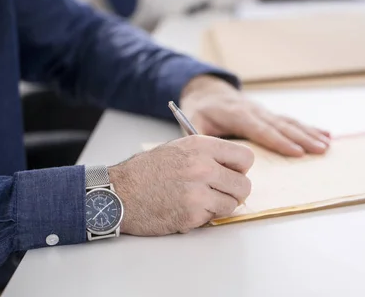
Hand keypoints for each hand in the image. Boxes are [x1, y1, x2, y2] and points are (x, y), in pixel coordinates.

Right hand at [109, 135, 252, 234]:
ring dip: (219, 206)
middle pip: (244, 185)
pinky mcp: (192, 213)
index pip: (245, 157)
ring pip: (232, 204)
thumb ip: (208, 155)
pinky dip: (203, 217)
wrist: (118, 192)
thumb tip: (234, 168)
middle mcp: (202, 166)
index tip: (232, 174)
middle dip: (234, 192)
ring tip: (199, 201)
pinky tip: (185, 208)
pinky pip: (214, 218)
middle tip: (219, 193)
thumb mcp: (178, 148)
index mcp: (201, 146)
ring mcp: (198, 191)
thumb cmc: (146, 171)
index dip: (241, 169)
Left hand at [180, 76, 330, 156]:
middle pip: (282, 126)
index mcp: (238, 115)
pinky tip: (326, 135)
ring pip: (290, 123)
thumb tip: (210, 156)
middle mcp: (255, 111)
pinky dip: (310, 128)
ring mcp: (264, 112)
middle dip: (302, 138)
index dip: (280, 141)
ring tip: (327, 144)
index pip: (261, 130)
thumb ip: (201, 137)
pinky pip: (291, 121)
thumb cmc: (201, 109)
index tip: (297, 152)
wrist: (208, 91)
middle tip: (320, 150)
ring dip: (310, 133)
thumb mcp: (194, 121)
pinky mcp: (269, 115)